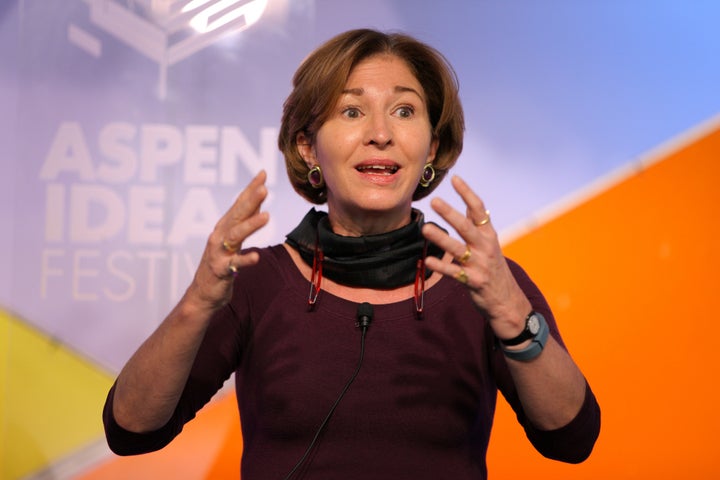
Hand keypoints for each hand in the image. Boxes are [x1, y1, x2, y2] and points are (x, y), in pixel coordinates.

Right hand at [186, 170, 269, 313]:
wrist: (203, 293)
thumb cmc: (220, 263)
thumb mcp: (233, 240)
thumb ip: (244, 222)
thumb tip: (259, 202)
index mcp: (224, 226)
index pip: (239, 203)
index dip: (250, 188)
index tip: (263, 173)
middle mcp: (220, 236)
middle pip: (237, 215)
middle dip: (250, 200)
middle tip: (264, 188)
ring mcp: (219, 252)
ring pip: (235, 236)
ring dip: (250, 225)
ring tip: (266, 216)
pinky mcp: (221, 270)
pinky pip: (234, 264)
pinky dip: (245, 260)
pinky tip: (257, 257)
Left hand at [421, 175, 530, 337]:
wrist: (507, 301)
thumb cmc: (493, 269)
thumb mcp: (490, 245)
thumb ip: (479, 228)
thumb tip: (470, 206)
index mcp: (489, 235)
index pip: (479, 210)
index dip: (467, 194)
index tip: (455, 179)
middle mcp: (486, 247)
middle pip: (466, 227)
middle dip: (450, 213)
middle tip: (435, 201)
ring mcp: (480, 264)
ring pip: (457, 248)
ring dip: (441, 238)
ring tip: (425, 228)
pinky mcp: (473, 281)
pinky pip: (453, 273)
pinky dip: (440, 266)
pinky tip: (427, 260)